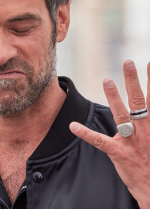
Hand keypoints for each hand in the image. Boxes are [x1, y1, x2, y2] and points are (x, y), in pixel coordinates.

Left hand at [70, 60, 149, 208]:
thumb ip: (149, 119)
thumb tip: (146, 106)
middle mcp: (144, 131)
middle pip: (139, 101)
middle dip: (133, 81)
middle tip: (128, 62)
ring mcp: (131, 141)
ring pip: (121, 115)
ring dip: (113, 96)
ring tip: (106, 80)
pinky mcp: (118, 153)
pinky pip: (99, 141)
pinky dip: (85, 132)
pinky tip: (73, 125)